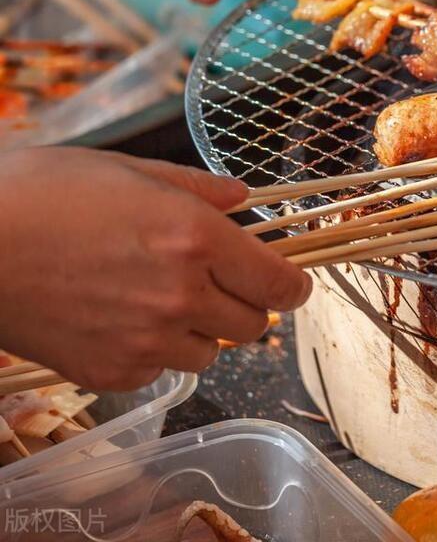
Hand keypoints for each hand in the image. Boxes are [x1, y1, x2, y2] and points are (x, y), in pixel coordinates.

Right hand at [0, 148, 310, 391]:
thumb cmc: (37, 195)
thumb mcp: (123, 170)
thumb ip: (195, 188)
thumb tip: (243, 198)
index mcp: (195, 237)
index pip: (280, 284)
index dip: (292, 286)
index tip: (290, 284)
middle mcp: (182, 293)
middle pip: (254, 324)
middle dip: (243, 303)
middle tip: (214, 283)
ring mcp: (147, 339)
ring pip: (212, 351)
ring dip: (200, 330)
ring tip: (156, 300)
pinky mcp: (112, 373)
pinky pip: (161, 371)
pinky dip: (153, 352)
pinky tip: (117, 321)